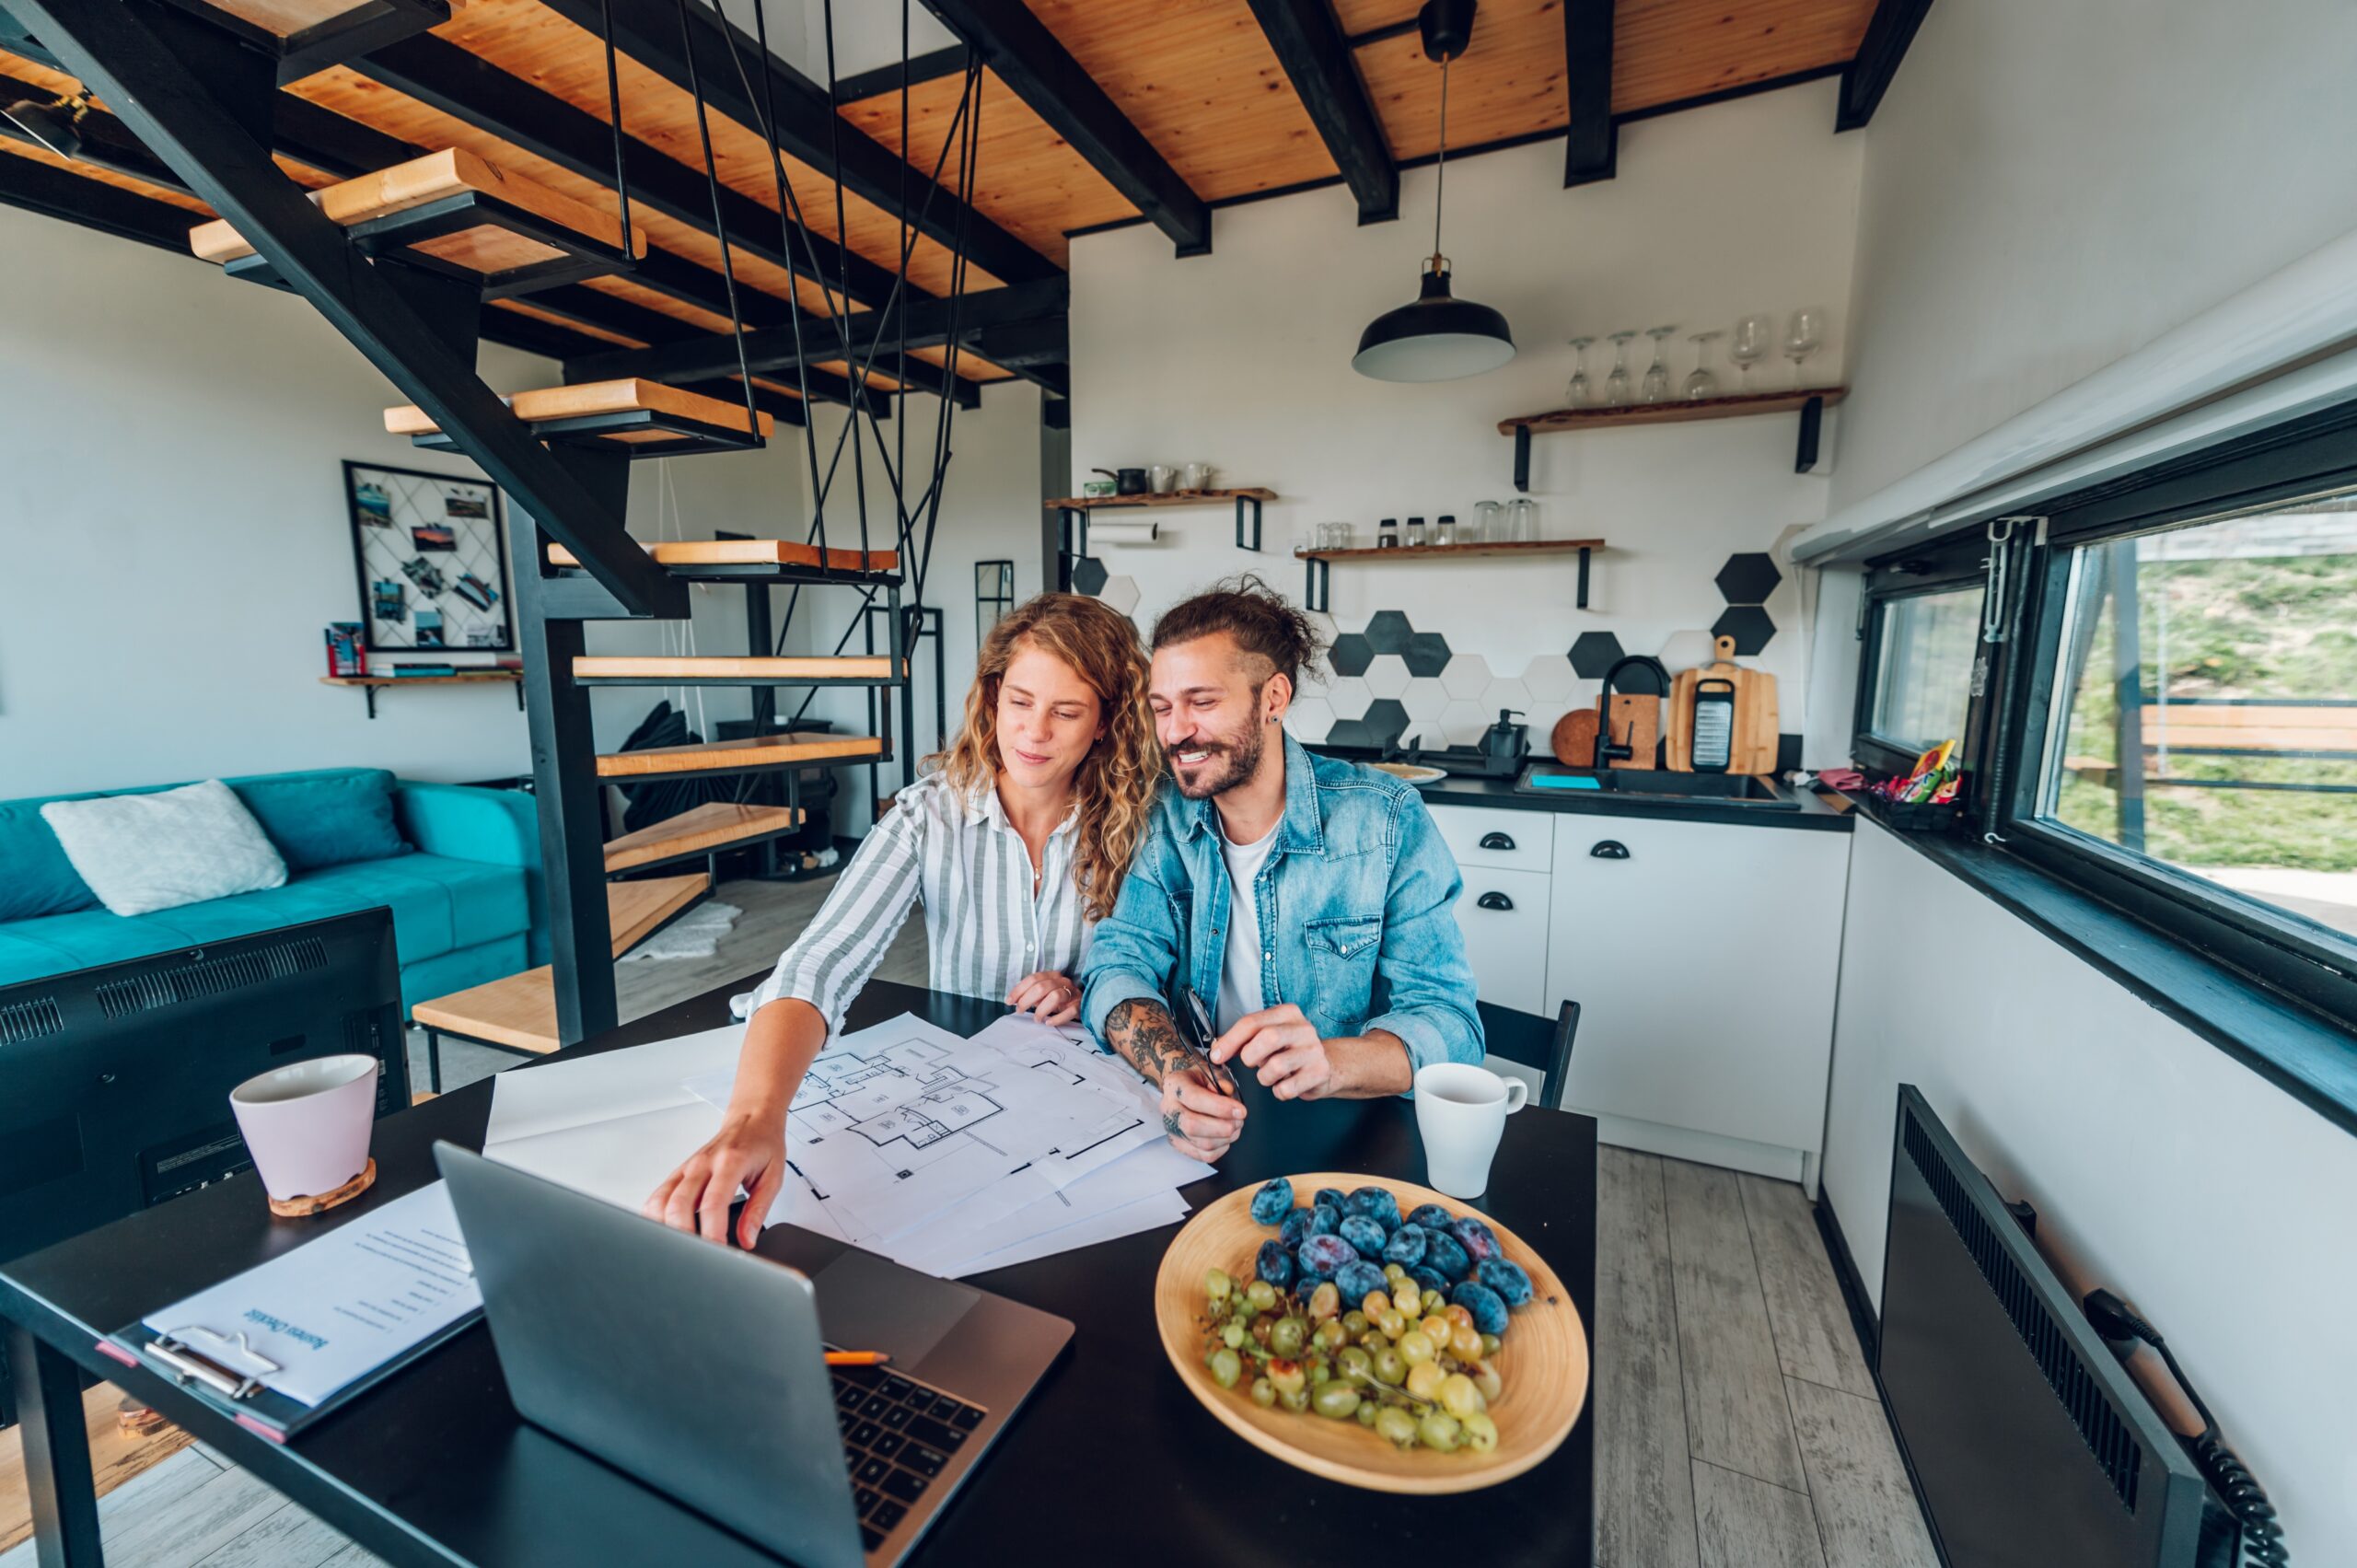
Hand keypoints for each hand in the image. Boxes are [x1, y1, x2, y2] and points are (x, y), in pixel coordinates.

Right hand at [644, 1114, 785, 1248]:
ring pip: (661, 1200)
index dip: (711, 1232)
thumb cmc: (763, 1144)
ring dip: (665, 1228)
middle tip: (696, 1257)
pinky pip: (658, 1195)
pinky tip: (664, 1230)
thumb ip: (759, 1210)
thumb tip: (747, 1240)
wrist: (752, 1118)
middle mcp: (703, 1163)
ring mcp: (687, 1167)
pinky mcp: (679, 1172)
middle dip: (684, 1236)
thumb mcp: (774, 1176)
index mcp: (730, 1162)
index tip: (716, 1253)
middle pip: (680, 1205)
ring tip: (678, 1249)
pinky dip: (655, 1216)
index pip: (713, 1203)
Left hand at [1005, 969, 1082, 1027]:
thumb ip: (1032, 994)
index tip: (1009, 1001)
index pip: (1033, 979)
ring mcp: (1073, 993)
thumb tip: (1014, 1000)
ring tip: (1036, 1019)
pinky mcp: (1080, 1006)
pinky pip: (1069, 1011)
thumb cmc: (1061, 1000)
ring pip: (1055, 997)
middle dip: (1026, 1000)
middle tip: (1020, 1011)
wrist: (1085, 1004)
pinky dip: (1057, 1018)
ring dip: (1042, 1009)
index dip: (1019, 990)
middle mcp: (1063, 982)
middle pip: (1042, 987)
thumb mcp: (1046, 994)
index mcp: (1053, 976)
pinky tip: (1049, 1023)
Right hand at [1161, 1068, 1245, 1163]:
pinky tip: (1226, 1138)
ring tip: (1236, 1127)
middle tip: (1239, 1121)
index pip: (1194, 1099)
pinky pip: (1203, 1155)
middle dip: (1222, 1127)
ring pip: (1201, 1143)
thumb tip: (1228, 1092)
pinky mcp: (1179, 1144)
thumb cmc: (1198, 1080)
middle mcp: (1168, 1108)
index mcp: (1174, 1085)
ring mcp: (1171, 1129)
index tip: (1241, 1111)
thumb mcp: (1209, 1071)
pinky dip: (1221, 1149)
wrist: (1182, 1090)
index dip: (1220, 1107)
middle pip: (1192, 1126)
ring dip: (1225, 1138)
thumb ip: (1221, 1080)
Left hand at [1212, 1003, 1337, 1100]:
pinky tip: (1283, 1085)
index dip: (1230, 1041)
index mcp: (1287, 1013)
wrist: (1328, 1065)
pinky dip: (1279, 1091)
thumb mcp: (1269, 1035)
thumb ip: (1244, 1038)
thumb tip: (1216, 1049)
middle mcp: (1303, 1028)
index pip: (1253, 1022)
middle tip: (1252, 1064)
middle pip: (1268, 1037)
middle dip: (1251, 1056)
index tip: (1217, 1055)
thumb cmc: (1290, 1050)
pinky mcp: (1320, 1072)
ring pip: (1277, 1066)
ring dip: (1264, 1077)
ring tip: (1270, 1075)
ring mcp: (1314, 1050)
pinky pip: (1288, 1088)